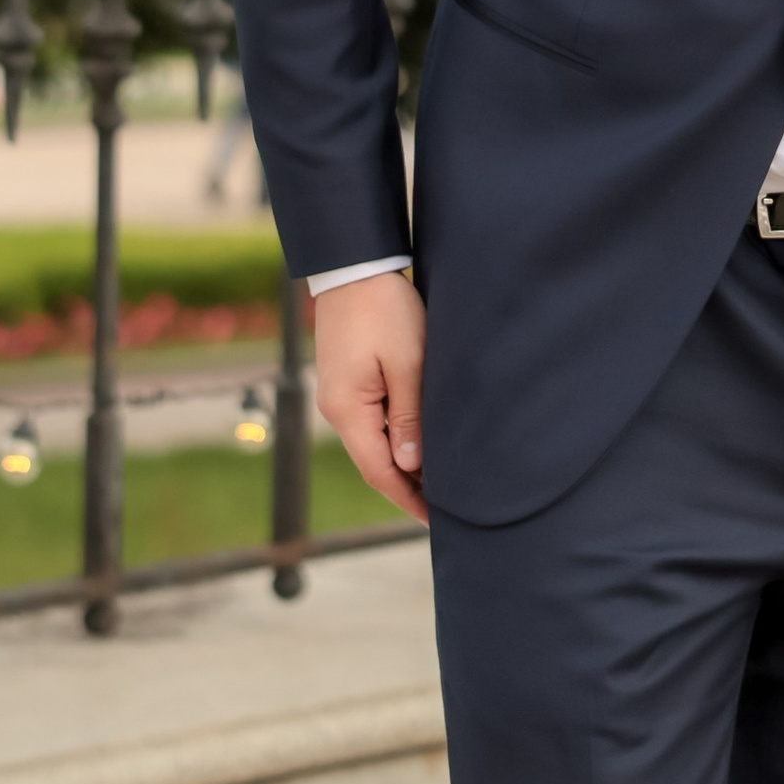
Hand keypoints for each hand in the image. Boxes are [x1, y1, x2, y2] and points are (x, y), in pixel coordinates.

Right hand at [311, 269, 429, 524]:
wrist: (353, 264)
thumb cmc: (384, 308)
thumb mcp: (407, 362)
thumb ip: (409, 417)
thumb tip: (411, 465)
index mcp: (348, 410)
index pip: (380, 472)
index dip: (408, 498)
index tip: (437, 519)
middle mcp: (336, 409)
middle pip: (374, 462)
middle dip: (408, 485)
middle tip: (447, 503)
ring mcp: (338, 395)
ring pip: (373, 442)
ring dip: (402, 461)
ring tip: (439, 476)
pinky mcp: (345, 380)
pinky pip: (370, 421)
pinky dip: (394, 437)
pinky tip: (418, 439)